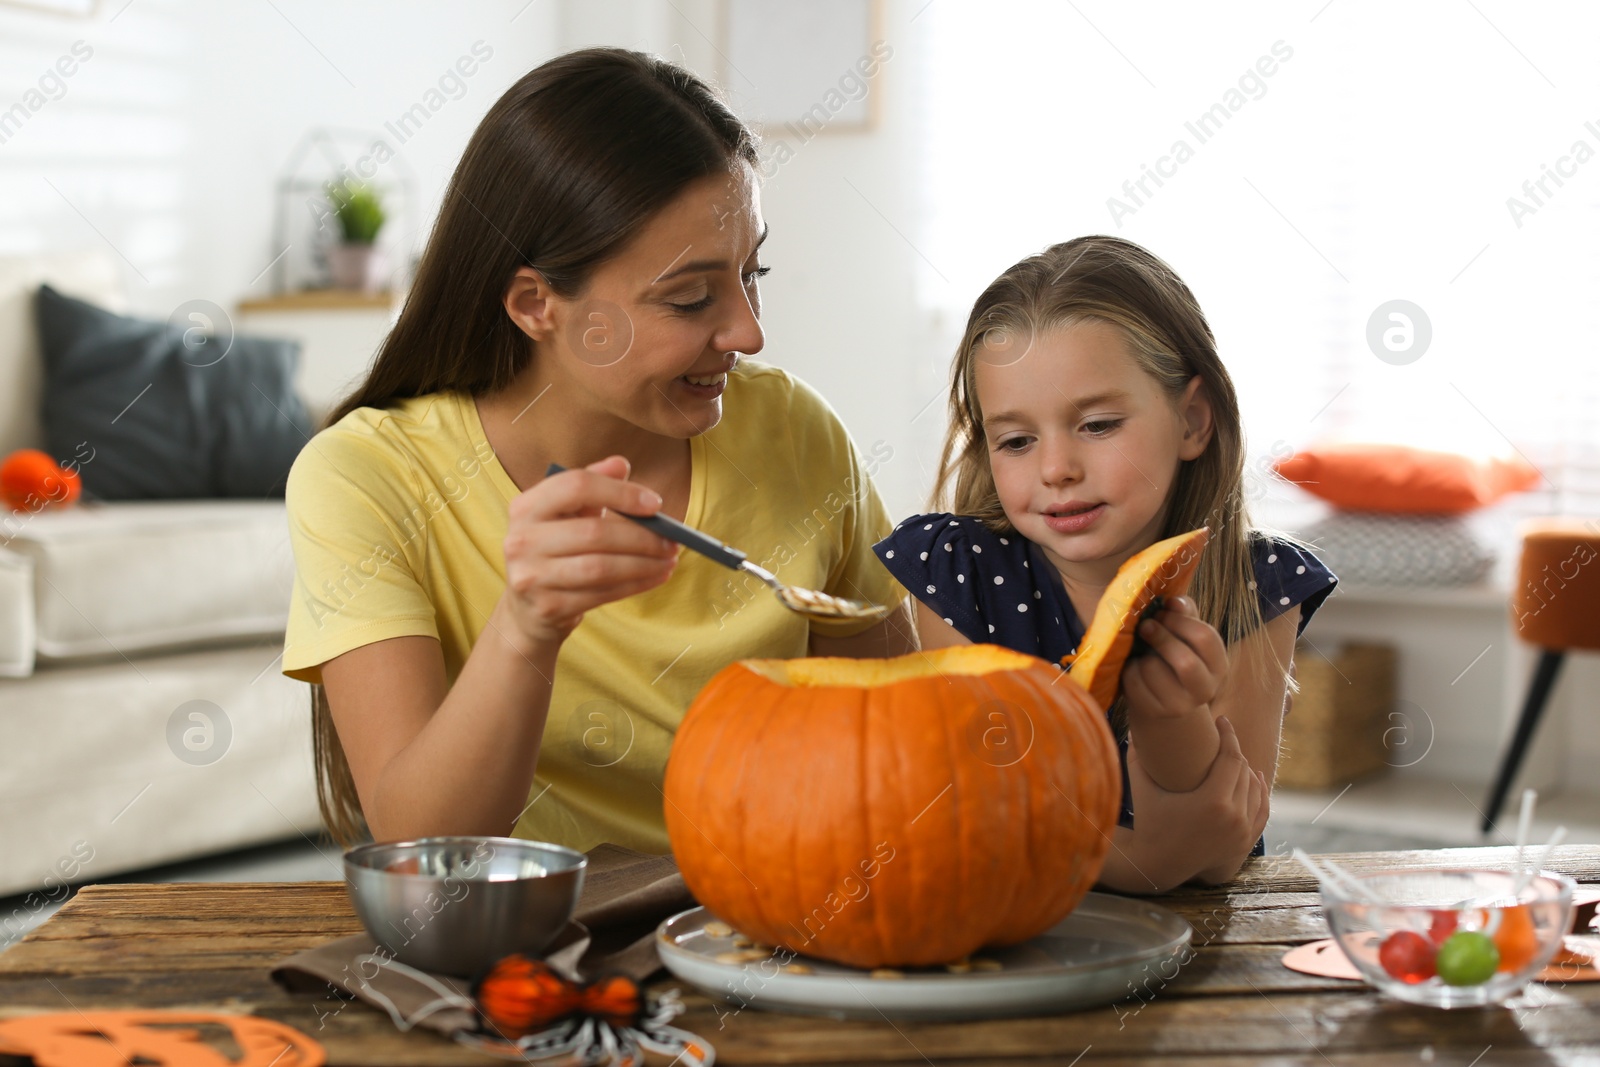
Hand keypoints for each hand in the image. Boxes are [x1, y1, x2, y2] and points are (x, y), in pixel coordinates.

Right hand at [500, 455, 679, 646]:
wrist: (527, 606)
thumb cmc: (555, 549)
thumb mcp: (567, 513)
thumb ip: (592, 484)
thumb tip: (621, 464)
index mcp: (526, 506)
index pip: (576, 486)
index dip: (620, 492)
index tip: (655, 504)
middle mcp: (522, 540)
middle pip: (594, 532)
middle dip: (642, 537)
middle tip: (672, 540)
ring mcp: (531, 576)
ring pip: (601, 567)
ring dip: (644, 564)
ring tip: (669, 560)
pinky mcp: (548, 607)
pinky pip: (602, 594)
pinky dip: (635, 585)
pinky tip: (655, 577)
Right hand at [1122, 715, 1269, 889]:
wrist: (1159, 865)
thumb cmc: (1148, 822)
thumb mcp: (1142, 788)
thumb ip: (1137, 756)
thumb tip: (1136, 727)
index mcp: (1213, 801)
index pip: (1232, 758)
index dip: (1229, 735)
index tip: (1222, 720)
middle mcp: (1234, 817)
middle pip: (1244, 771)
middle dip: (1235, 750)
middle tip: (1223, 736)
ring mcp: (1243, 832)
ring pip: (1255, 789)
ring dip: (1247, 770)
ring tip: (1234, 756)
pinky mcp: (1245, 842)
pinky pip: (1261, 810)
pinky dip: (1259, 792)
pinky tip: (1254, 779)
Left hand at [1123, 595, 1228, 722]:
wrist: (1160, 693)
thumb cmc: (1174, 652)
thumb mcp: (1184, 632)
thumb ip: (1183, 613)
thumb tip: (1173, 601)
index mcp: (1218, 665)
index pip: (1205, 638)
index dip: (1179, 620)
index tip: (1161, 612)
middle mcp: (1205, 689)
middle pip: (1185, 662)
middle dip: (1160, 638)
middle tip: (1145, 626)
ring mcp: (1180, 705)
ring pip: (1154, 671)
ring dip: (1143, 654)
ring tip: (1143, 652)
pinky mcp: (1155, 711)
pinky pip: (1134, 682)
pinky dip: (1129, 669)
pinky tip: (1135, 667)